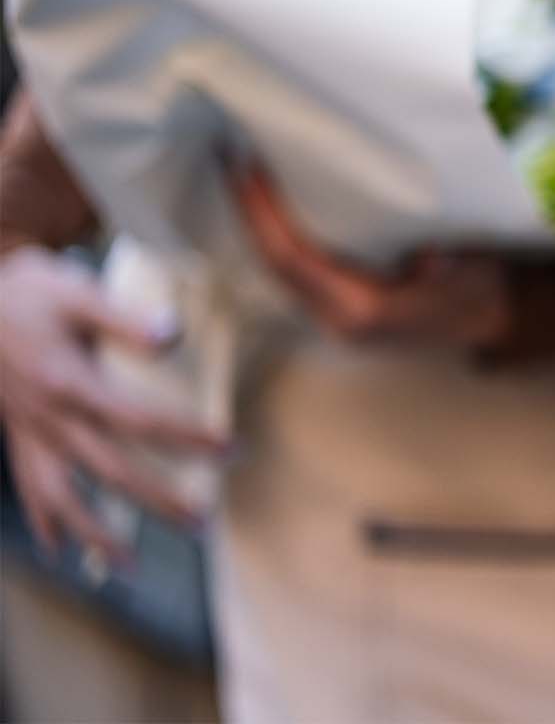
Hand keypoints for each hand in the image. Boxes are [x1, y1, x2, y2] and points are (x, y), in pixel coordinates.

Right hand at [0, 246, 223, 559]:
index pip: (140, 421)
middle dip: (157, 499)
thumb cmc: (25, 291)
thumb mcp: (74, 291)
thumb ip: (124, 318)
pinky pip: (27, 486)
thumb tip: (173, 335)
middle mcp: (49, 419)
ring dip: (94, 533)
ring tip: (128, 566)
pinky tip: (59, 548)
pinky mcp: (15, 434)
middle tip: (203, 522)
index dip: (187, 437)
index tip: (230, 450)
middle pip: (110, 470)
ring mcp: (28, 432)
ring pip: (61, 495)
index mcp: (69, 384)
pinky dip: (44, 519)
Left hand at [229, 162, 509, 348]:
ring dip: (258, 222)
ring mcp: (333, 319)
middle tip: (232, 157)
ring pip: (277, 269)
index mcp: (363, 310)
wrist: (489, 317)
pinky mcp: (334, 308)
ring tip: (245, 174)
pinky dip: (277, 234)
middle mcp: (337, 320)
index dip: (262, 213)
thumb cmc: (480, 287)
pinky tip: (270, 205)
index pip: (292, 259)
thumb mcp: (471, 266)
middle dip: (248, 211)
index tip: (246, 167)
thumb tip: (425, 254)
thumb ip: (446, 261)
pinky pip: (292, 271)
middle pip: (272, 264)